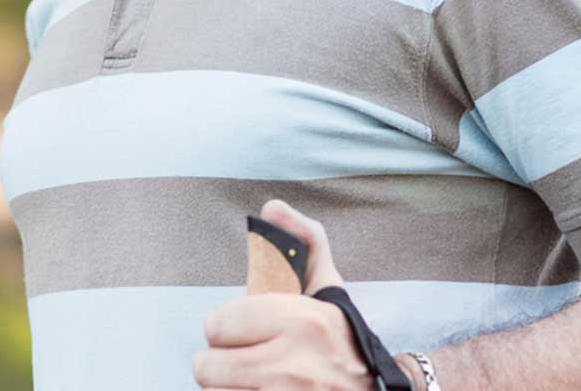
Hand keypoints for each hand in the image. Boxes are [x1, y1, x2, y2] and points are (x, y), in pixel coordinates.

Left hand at [193, 199, 376, 389]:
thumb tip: (272, 208)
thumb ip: (304, 240)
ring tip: (247, 376)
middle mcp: (295, 366)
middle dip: (220, 360)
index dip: (224, 325)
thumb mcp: (328, 287)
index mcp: (303, 321)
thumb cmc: (341, 336)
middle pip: (208, 366)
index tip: (237, 328)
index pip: (219, 323)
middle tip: (240, 356)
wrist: (372, 390)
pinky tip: (253, 389)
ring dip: (226, 385)